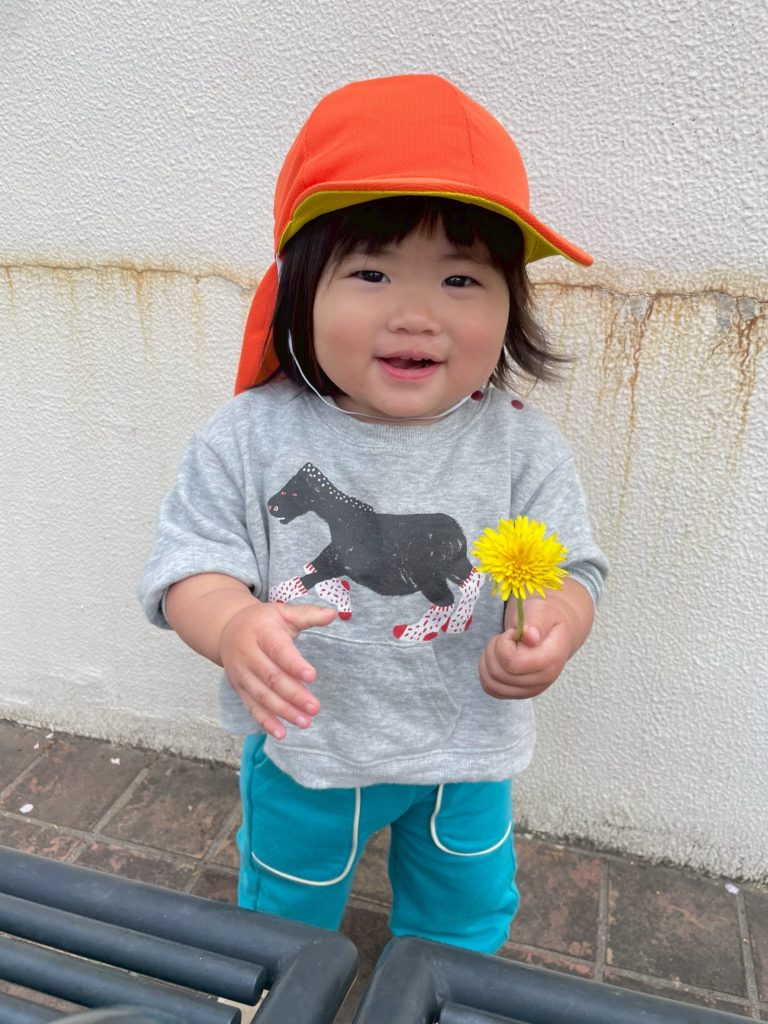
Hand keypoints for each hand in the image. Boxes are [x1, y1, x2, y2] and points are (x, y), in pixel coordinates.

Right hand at [219, 601, 336, 738]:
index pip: (278, 650)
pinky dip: (265, 722)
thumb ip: (308, 614)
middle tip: (315, 707)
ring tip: (305, 722)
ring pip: (262, 696)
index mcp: (261, 632)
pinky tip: (281, 733)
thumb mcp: (283, 612)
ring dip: (283, 711)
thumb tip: (333, 614)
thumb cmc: (263, 622)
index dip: (293, 664)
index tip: (312, 676)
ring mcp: (242, 674)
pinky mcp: (239, 688)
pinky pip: (251, 707)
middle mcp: (248, 654)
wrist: (227, 629)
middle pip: (271, 677)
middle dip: (293, 694)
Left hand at [478, 588, 586, 699]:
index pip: (512, 662)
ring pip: (492, 683)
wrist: (551, 633)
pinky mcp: (519, 693)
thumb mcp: (541, 611)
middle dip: (494, 650)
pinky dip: (486, 672)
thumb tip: (531, 637)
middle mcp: (544, 680)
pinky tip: (497, 658)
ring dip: (488, 661)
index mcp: (552, 659)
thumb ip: (536, 623)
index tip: (511, 632)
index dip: (503, 644)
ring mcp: (531, 690)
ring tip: (501, 647)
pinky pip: (491, 689)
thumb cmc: (543, 618)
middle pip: (499, 673)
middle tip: (505, 637)